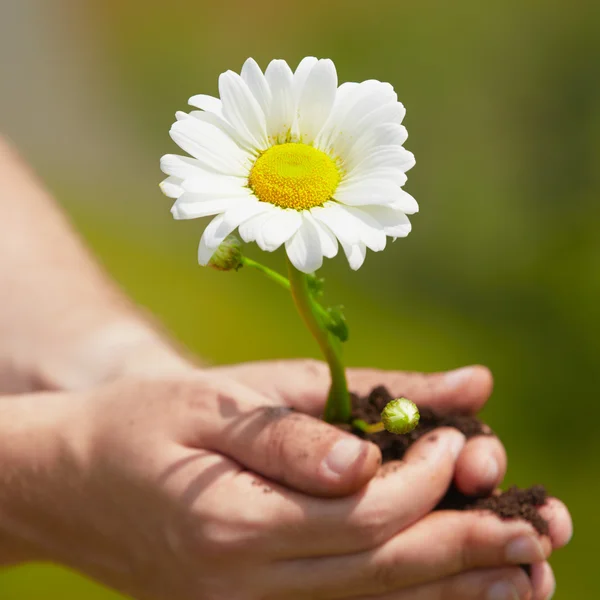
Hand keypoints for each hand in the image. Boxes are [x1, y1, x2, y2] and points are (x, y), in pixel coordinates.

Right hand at [0, 364, 570, 599]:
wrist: (75, 481)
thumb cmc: (146, 423)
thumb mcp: (215, 402)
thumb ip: (294, 427)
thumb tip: (373, 448)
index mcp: (236, 524)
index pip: (365, 515)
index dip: (425, 477)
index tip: (462, 439)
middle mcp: (246, 585)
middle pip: (383, 572)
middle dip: (466, 543)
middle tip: (537, 524)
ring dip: (455, 588)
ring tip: (525, 571)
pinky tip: (453, 588)